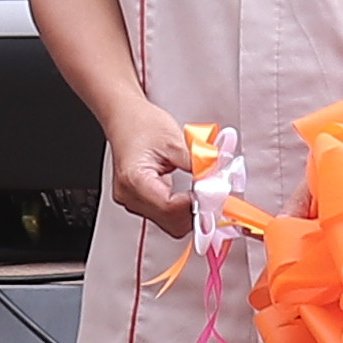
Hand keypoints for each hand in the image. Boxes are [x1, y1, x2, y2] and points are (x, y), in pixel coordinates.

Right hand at [98, 105, 205, 235]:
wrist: (124, 118)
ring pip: (170, 224)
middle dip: (196, 212)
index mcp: (135, 180)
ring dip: (190, 211)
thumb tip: (217, 180)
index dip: (196, 204)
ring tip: (202, 192)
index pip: (170, 208)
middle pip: (171, 223)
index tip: (214, 194)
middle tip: (213, 194)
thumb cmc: (141, 124)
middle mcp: (130, 196)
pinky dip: (181, 208)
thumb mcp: (175, 140)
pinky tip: (190, 195)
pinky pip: (164, 216)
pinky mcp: (139, 201)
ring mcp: (132, 201)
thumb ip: (198, 164)